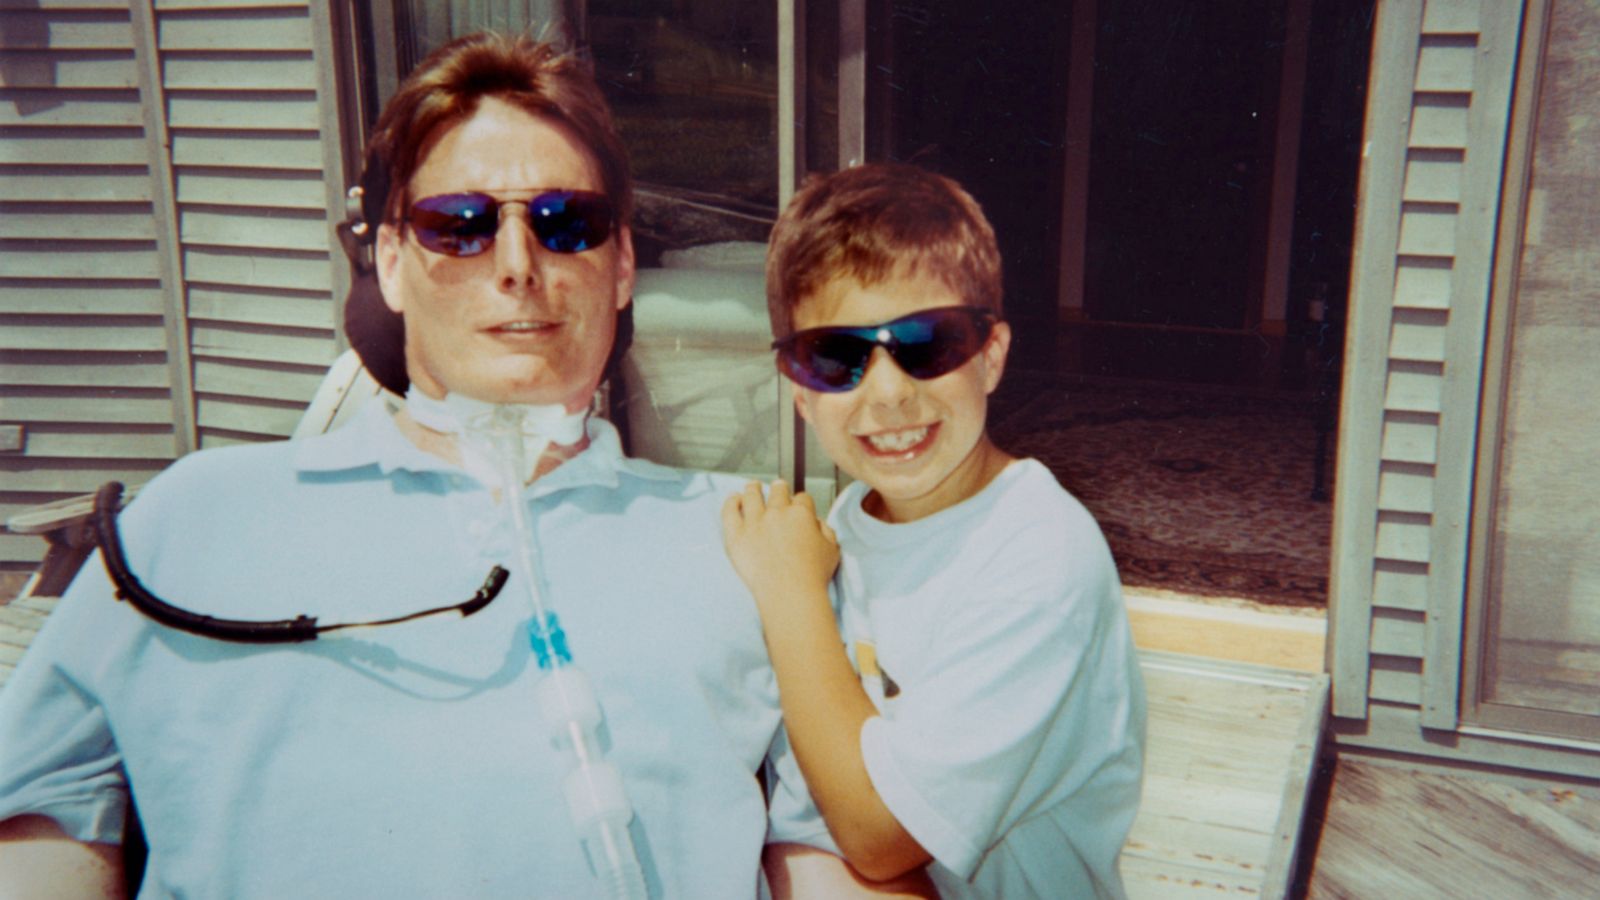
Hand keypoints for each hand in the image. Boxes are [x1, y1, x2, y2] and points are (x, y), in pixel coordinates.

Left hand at [721, 480, 839, 606]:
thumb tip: (816, 523)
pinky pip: (730, 511)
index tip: (798, 504)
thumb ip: (825, 531)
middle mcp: (777, 513)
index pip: (802, 498)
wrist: (789, 593)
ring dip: (753, 488)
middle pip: (777, 491)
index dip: (800, 501)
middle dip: (778, 488)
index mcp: (801, 514)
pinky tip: (733, 499)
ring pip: (752, 495)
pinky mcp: (736, 535)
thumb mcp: (831, 550)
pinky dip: (731, 502)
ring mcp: (755, 522)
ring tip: (752, 487)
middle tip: (777, 487)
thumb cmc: (812, 576)